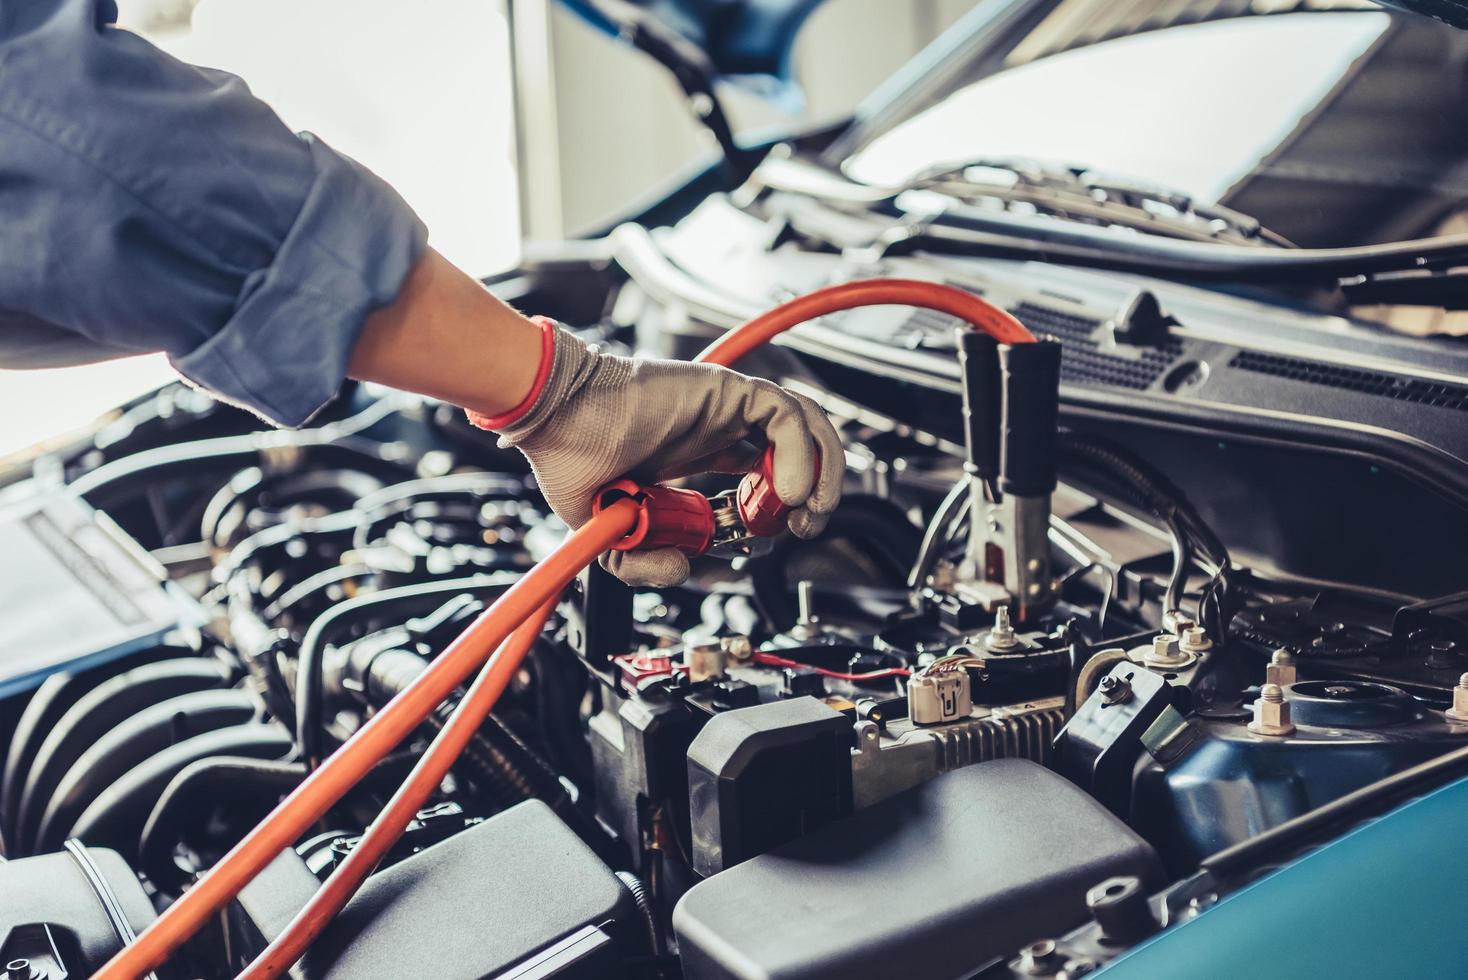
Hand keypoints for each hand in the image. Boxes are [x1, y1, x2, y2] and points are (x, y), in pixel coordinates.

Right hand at [471, 321, 843, 585]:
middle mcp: (719, 424)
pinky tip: (790, 492)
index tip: (772, 537)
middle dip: (816, 491)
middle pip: (799, 448)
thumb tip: (681, 571)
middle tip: (804, 527)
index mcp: (699, 450)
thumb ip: (642, 561)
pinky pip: (787, 417)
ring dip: (822, 472)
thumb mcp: (609, 531)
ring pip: (806, 427)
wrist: (556, 422)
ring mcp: (727, 406)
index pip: (764, 471)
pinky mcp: (729, 391)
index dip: (779, 505)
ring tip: (809, 512)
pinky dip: (803, 454)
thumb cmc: (571, 457)